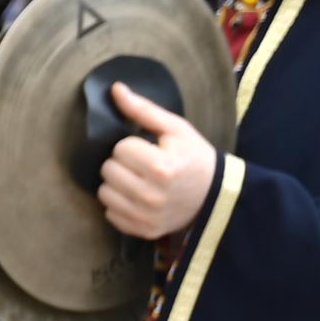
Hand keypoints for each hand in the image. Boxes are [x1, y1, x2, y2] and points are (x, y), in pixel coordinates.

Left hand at [94, 83, 222, 242]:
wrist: (215, 196)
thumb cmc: (195, 158)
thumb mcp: (176, 129)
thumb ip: (144, 110)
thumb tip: (115, 89)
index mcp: (161, 167)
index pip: (119, 149)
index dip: (131, 146)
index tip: (147, 150)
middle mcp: (151, 195)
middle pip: (108, 170)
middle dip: (122, 163)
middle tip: (141, 165)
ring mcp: (145, 216)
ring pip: (104, 193)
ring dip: (116, 183)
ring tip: (138, 180)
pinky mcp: (141, 231)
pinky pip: (110, 214)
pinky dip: (119, 204)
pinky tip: (137, 198)